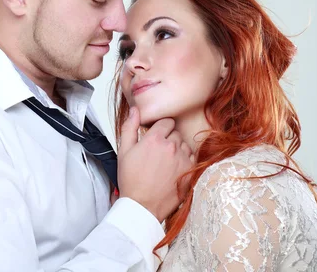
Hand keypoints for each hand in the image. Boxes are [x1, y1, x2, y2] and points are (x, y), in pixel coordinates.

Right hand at [117, 107, 194, 221]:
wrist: (142, 206)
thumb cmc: (132, 180)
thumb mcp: (124, 151)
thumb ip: (130, 127)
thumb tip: (135, 110)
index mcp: (154, 139)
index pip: (166, 121)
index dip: (161, 128)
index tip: (157, 137)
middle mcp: (171, 146)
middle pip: (175, 132)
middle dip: (168, 138)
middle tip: (158, 152)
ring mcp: (182, 158)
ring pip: (184, 144)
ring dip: (177, 149)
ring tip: (165, 162)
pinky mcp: (190, 170)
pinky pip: (192, 156)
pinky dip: (185, 159)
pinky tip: (173, 168)